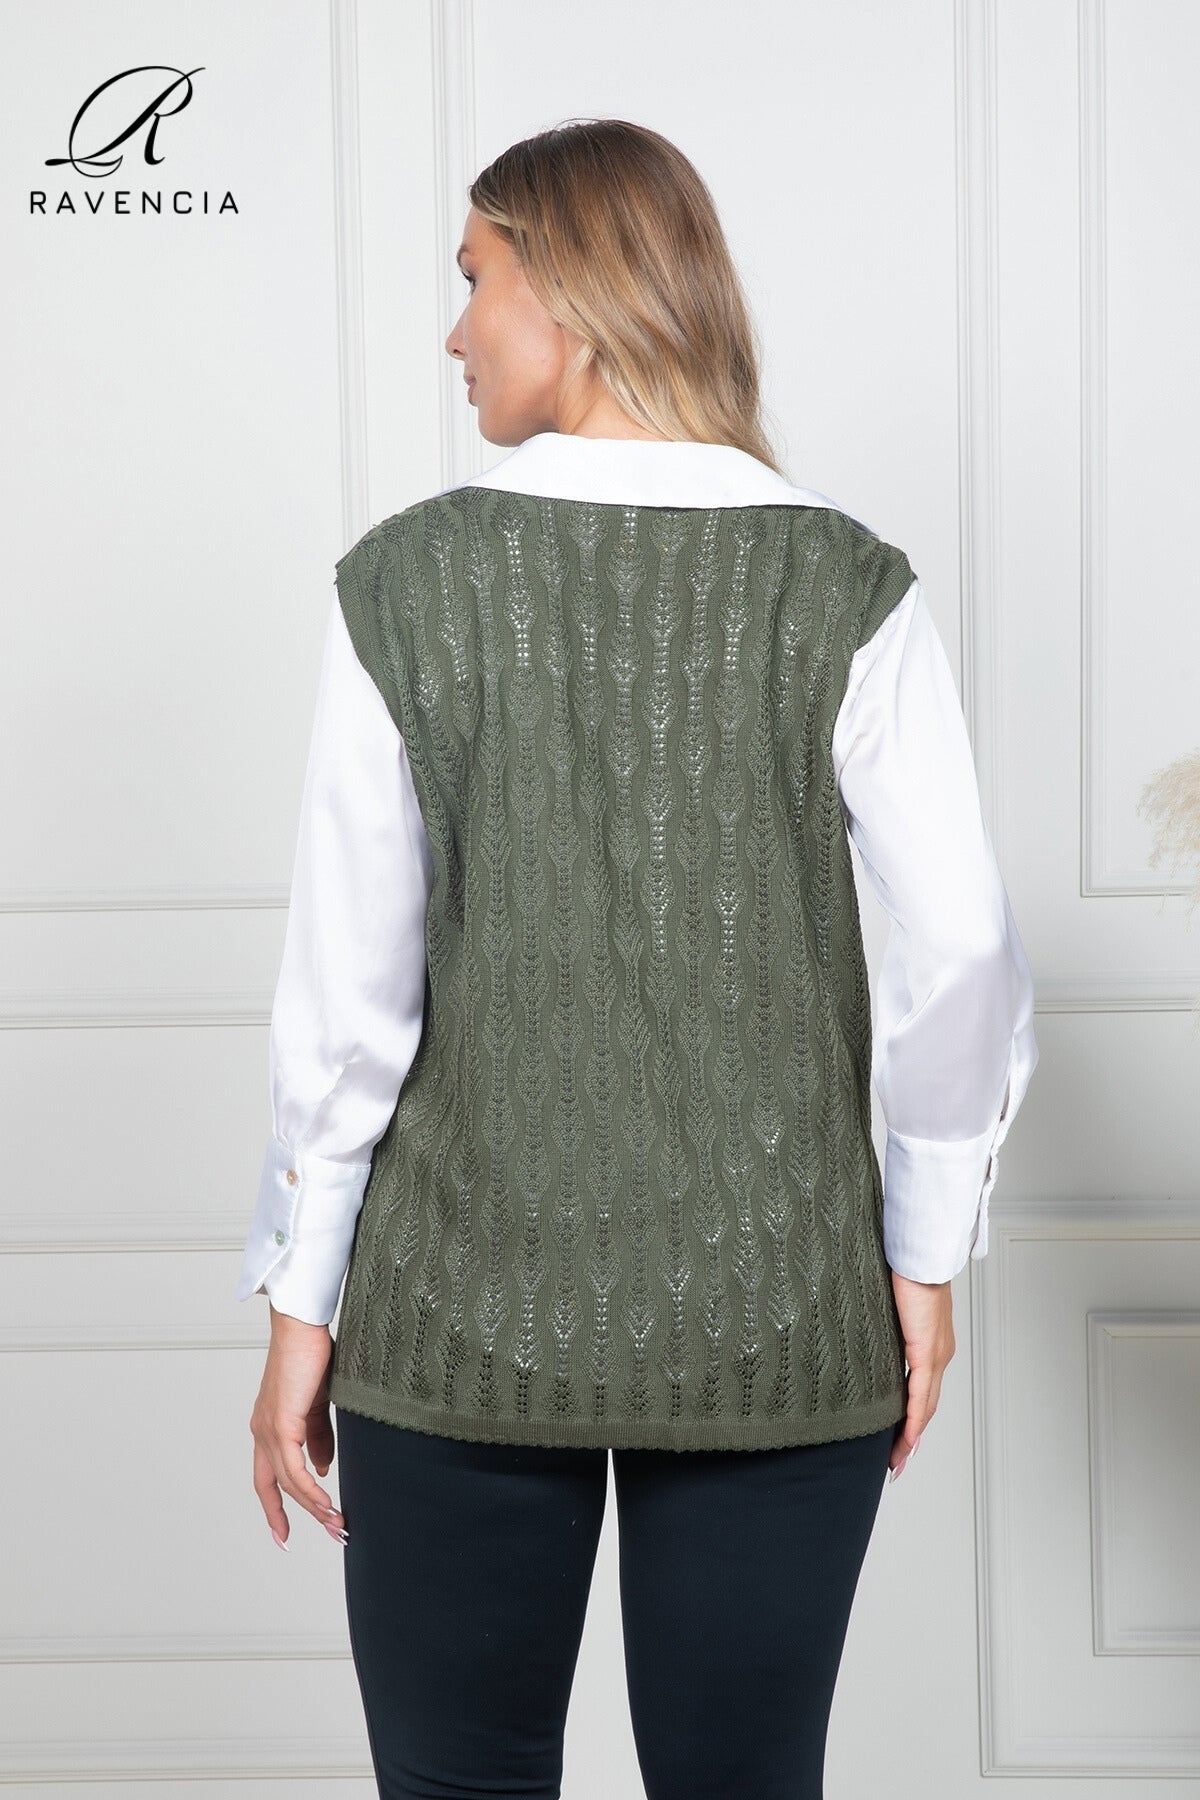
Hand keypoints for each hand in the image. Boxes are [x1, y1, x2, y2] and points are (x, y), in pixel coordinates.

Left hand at [250, 1303, 347, 1547]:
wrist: (302, 1327)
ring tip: (338, 1522)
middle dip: (299, 1516)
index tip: (284, 1536)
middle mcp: (261, 1433)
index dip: (275, 1509)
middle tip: (330, 1533)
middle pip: (275, 1487)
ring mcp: (268, 1430)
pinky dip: (310, 1489)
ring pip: (288, 1482)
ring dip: (314, 1506)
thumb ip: (318, 1437)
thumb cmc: (310, 1357)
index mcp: (268, 1428)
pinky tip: (326, 1501)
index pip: (267, 1479)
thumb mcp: (316, 1405)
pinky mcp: (280, 1424)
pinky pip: (294, 1468)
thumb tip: (323, 1468)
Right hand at [888, 1271, 954, 1478]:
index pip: (922, 1390)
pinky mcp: (927, 1351)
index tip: (900, 1440)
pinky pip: (920, 1395)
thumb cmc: (905, 1269)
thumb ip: (883, 1324)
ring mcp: (936, 1355)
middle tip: (897, 1462)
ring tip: (897, 1459)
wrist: (919, 1254)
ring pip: (925, 1406)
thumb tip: (862, 1334)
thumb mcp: (891, 1306)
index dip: (912, 1418)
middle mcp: (939, 1354)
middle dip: (911, 1438)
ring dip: (911, 1436)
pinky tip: (906, 1439)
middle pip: (926, 1406)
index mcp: (931, 1343)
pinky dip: (914, 1420)